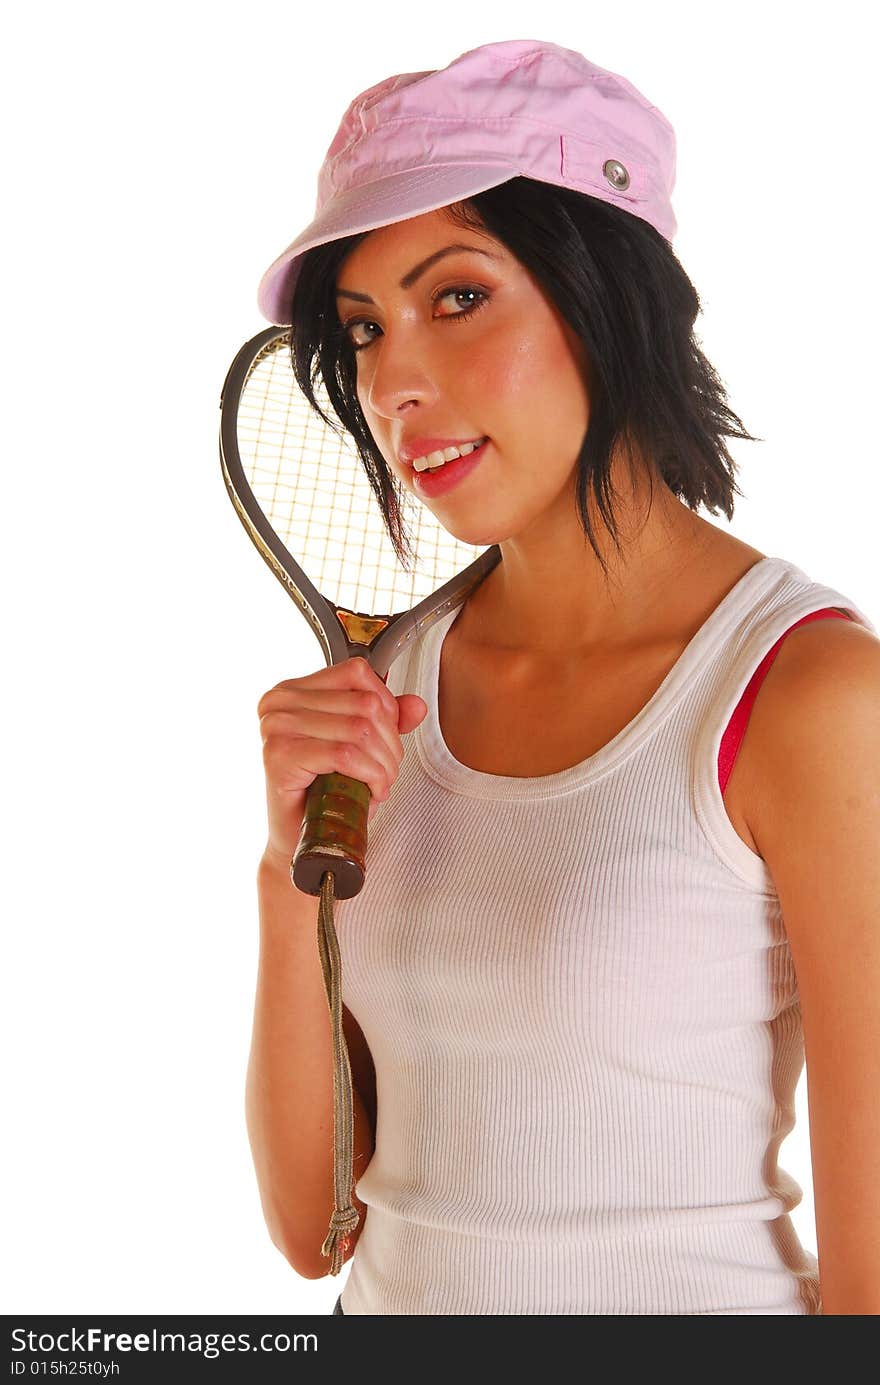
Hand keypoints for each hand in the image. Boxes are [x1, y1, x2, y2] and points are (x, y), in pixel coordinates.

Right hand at [257, 657, 427, 864]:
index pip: (356, 673)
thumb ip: (386, 719)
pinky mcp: (280, 756)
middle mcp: (279, 702)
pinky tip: (372, 791)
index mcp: (292, 690)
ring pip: (359, 730)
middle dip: (390, 743)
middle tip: (387, 771)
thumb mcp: (360, 747)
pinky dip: (370, 775)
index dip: (386, 706)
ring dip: (384, 764)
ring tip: (381, 784)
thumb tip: (417, 705)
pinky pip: (345, 755)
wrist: (298, 838)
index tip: (388, 738)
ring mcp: (276, 727)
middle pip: (364, 704)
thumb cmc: (323, 792)